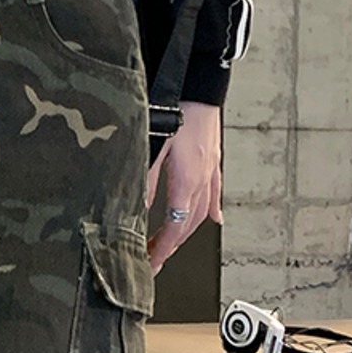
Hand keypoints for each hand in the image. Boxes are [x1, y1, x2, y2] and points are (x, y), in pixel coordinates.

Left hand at [145, 100, 221, 274]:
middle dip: (170, 247)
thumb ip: (146, 182)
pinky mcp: (213, 162)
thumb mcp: (153, 148)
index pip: (174, 228)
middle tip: (154, 260)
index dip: (162, 250)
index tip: (151, 264)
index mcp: (186, 182)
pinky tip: (214, 220)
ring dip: (186, 234)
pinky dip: (212, 212)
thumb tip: (137, 210)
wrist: (199, 88)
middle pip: (187, 226)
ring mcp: (210, 173)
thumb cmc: (176, 112)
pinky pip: (214, 194)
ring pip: (201, 214)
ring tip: (172, 245)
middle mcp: (201, 182)